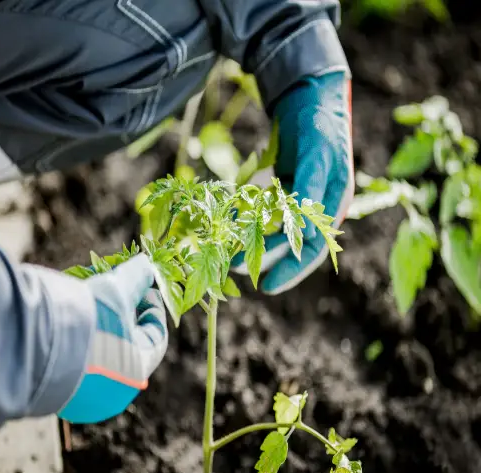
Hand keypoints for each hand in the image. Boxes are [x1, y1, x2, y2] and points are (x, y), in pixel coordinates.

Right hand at [58, 254, 167, 423]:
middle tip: (115, 287)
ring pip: (100, 349)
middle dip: (122, 311)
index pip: (156, 337)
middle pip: (127, 342)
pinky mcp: (57, 390)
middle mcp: (112, 391)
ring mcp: (83, 394)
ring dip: (99, 320)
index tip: (144, 287)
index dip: (152, 308)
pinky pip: (77, 360)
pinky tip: (69, 312)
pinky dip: (79, 336)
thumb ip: (135, 277)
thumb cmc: (83, 319)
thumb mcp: (115, 291)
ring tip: (89, 295)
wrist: (24, 342)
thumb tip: (147, 266)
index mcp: (136, 371)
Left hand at [232, 71, 353, 293]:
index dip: (291, 270)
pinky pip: (265, 211)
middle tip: (235, 268)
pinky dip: (250, 220)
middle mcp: (316, 206)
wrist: (307, 96)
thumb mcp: (317, 154)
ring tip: (229, 252)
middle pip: (290, 244)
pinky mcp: (283, 188)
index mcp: (333, 204)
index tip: (268, 286)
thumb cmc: (319, 123)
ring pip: (275, 229)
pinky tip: (233, 225)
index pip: (312, 248)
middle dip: (264, 258)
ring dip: (254, 241)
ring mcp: (298, 198)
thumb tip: (305, 234)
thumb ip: (310, 190)